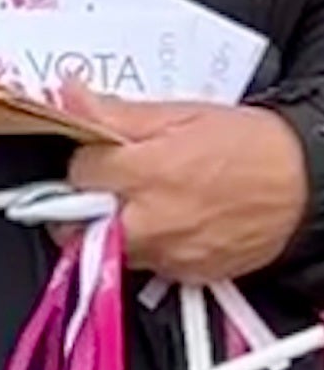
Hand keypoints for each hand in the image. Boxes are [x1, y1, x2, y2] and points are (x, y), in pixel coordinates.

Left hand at [64, 94, 309, 284]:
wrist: (307, 183)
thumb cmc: (250, 145)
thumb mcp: (180, 114)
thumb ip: (115, 113)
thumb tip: (69, 95)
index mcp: (145, 174)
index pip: (76, 173)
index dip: (84, 160)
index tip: (97, 155)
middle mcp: (152, 221)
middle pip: (76, 222)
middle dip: (80, 203)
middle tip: (104, 186)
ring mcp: (170, 254)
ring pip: (108, 247)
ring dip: (112, 227)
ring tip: (144, 202)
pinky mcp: (188, 275)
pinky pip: (146, 265)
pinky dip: (148, 246)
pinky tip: (171, 223)